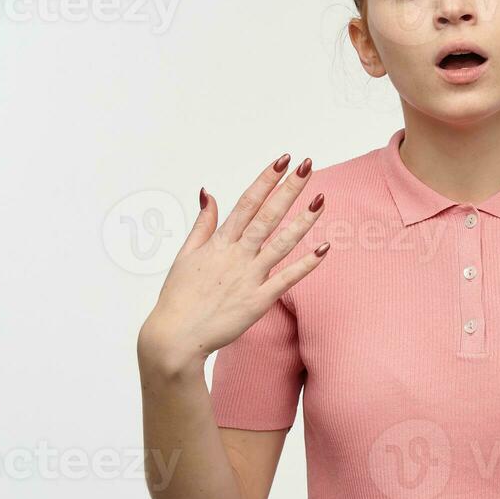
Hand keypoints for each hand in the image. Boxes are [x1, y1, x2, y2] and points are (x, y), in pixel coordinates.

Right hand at [137, 154, 328, 375]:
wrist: (175, 338)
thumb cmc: (179, 297)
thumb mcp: (185, 255)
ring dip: (303, 221)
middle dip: (289, 190)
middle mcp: (236, 256)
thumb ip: (203, 223)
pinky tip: (324, 249)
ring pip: (281, 243)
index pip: (246, 203)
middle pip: (267, 216)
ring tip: (321, 200)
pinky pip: (287, 279)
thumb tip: (209, 192)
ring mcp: (249, 277)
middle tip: (308, 166)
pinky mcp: (258, 301)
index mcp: (218, 242)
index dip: (266, 180)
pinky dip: (306, 264)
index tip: (283, 160)